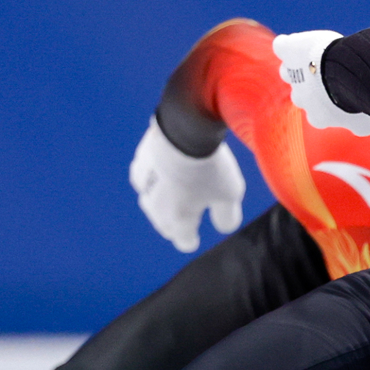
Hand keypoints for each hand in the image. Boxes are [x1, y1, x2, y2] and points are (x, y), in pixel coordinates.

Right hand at [130, 118, 245, 250]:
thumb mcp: (230, 194)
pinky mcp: (139, 162)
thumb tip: (224, 228)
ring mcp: (144, 185)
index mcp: (179, 220)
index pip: (182, 240)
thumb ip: (227, 216)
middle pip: (164, 225)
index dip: (189, 241)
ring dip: (160, 205)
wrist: (184, 129)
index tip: (193, 240)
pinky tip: (158, 173)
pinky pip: (143, 179)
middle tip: (183, 221)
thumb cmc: (210, 166)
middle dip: (174, 226)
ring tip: (171, 198)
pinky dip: (151, 180)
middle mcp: (157, 208)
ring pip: (150, 203)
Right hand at [272, 31, 369, 135]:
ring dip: (297, 66)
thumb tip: (363, 129)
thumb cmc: (358, 98)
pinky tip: (296, 42)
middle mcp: (301, 98)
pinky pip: (282, 47)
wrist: (349, 71)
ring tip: (311, 58)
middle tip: (328, 75)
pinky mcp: (289, 51)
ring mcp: (293, 74)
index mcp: (318, 116)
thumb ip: (360, 126)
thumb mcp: (363, 123)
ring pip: (286, 73)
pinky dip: (287, 44)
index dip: (325, 106)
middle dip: (311, 87)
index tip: (337, 97)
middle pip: (299, 95)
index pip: (316, 117)